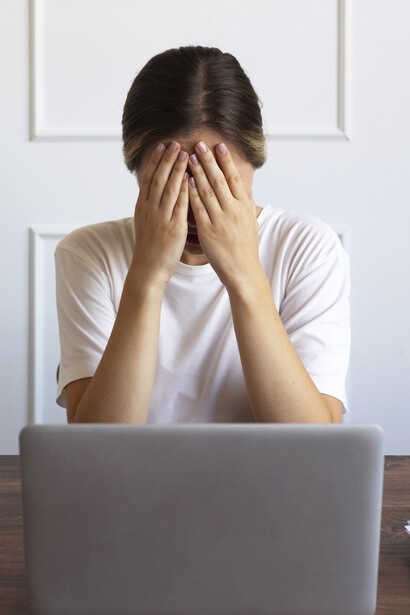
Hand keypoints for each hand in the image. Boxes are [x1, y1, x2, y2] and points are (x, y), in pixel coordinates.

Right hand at [130, 141, 188, 288]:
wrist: (149, 269)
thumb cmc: (150, 248)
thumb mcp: (145, 223)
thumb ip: (151, 207)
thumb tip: (155, 193)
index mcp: (142, 207)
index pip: (149, 178)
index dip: (155, 161)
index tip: (161, 146)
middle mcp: (150, 210)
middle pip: (158, 179)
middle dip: (166, 160)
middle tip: (174, 143)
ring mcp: (161, 218)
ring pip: (169, 189)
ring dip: (177, 170)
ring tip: (184, 153)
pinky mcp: (173, 228)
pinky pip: (180, 206)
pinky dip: (185, 190)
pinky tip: (191, 178)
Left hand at [187, 141, 261, 289]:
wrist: (242, 271)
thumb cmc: (246, 248)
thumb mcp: (251, 222)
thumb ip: (247, 203)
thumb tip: (246, 186)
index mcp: (243, 207)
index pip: (234, 178)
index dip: (226, 161)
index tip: (218, 146)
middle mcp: (233, 210)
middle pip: (220, 180)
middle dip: (209, 161)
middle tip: (199, 144)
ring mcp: (220, 220)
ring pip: (207, 191)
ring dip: (197, 172)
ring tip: (190, 157)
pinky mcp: (208, 231)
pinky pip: (198, 209)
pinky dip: (192, 194)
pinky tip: (185, 182)